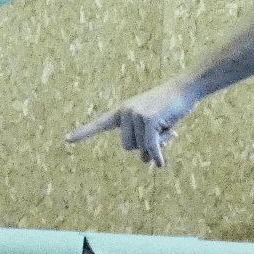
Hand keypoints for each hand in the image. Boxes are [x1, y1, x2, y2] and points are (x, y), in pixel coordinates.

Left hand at [67, 80, 200, 167]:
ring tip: (168, 126)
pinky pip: (150, 147)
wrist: (186, 88)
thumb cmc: (170, 108)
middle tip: (162, 131)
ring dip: (156, 144)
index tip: (67, 139)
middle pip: (127, 147)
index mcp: (122, 111)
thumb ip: (147, 143)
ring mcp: (136, 114)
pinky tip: (161, 164)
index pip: (100, 123)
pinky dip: (157, 156)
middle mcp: (125, 112)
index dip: (84, 133)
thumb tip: (146, 162)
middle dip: (144, 146)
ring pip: (141, 147)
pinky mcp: (149, 119)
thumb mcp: (156, 127)